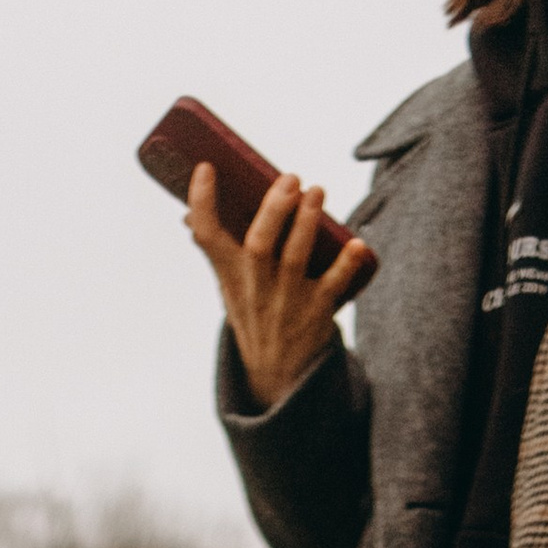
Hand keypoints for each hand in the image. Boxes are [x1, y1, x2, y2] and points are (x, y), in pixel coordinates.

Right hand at [186, 163, 371, 410]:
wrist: (277, 378)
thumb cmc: (255, 315)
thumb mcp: (230, 288)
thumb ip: (218, 251)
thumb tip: (189, 216)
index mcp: (231, 276)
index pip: (208, 238)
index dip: (203, 204)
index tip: (205, 169)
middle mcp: (256, 289)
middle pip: (258, 247)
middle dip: (274, 211)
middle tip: (290, 178)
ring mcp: (287, 302)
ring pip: (295, 260)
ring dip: (307, 224)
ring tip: (317, 192)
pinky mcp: (317, 313)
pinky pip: (334, 287)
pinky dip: (347, 265)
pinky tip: (357, 245)